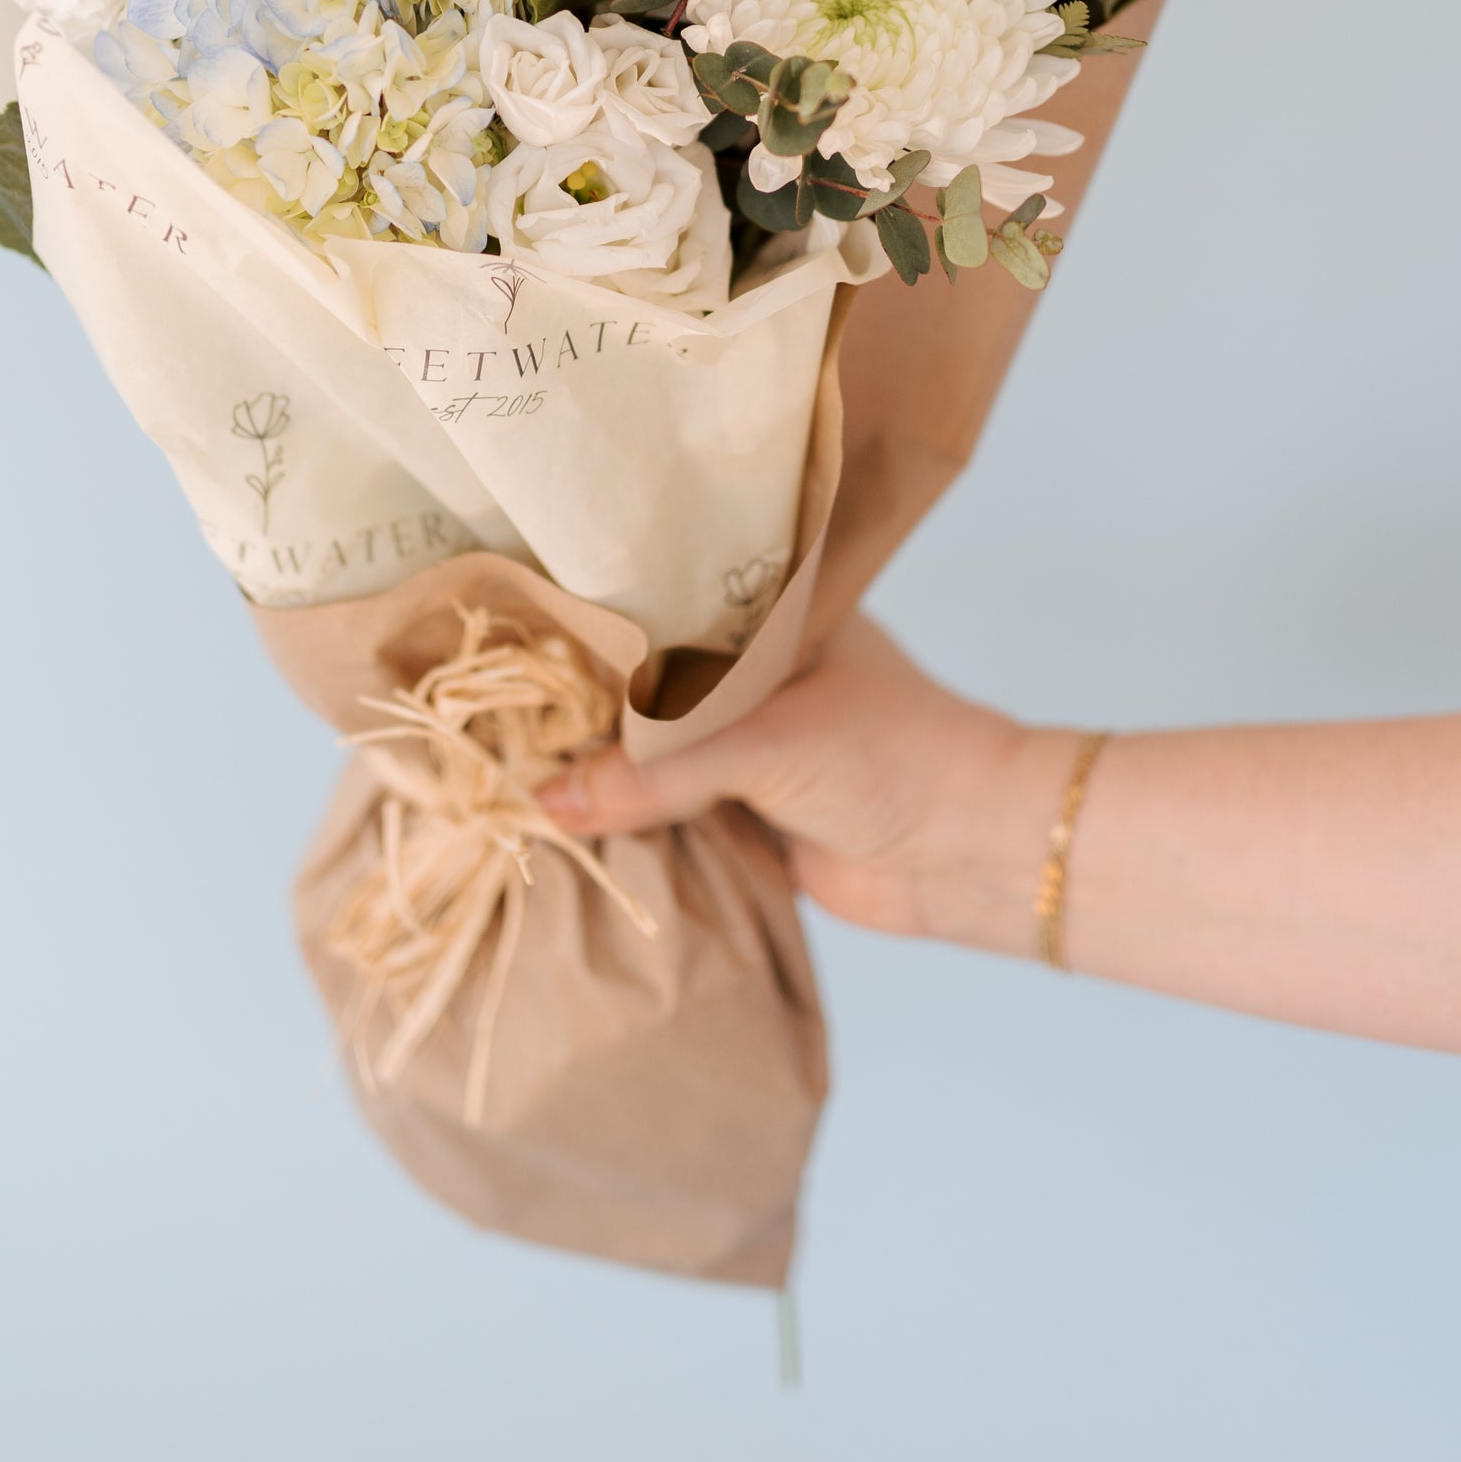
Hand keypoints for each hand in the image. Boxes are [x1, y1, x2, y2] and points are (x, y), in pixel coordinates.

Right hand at [536, 613, 1076, 949]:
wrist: (975, 857)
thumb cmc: (895, 759)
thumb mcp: (763, 745)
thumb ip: (654, 773)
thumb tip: (542, 801)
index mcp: (767, 617)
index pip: (658, 603)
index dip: (589, 620)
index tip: (509, 632)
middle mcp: (750, 675)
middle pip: (643, 686)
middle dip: (580, 704)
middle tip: (486, 711)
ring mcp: (747, 746)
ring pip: (650, 755)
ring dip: (598, 772)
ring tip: (499, 768)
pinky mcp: (746, 815)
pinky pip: (667, 815)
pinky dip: (625, 825)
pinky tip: (556, 826)